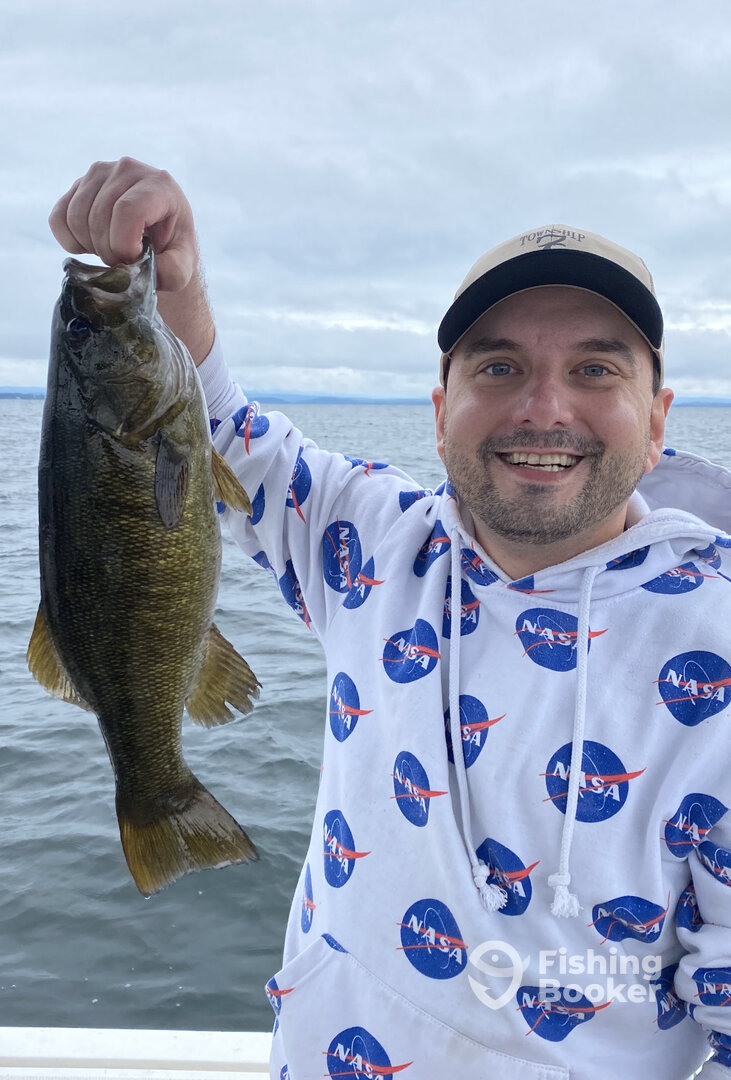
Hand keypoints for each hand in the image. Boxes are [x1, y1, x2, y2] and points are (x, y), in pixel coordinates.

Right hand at [49, 157, 197, 292]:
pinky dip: (70, 240)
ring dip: (90, 247)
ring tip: (110, 252)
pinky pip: (59, 218)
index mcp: (159, 185)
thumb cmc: (171, 250)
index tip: (133, 259)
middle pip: (99, 217)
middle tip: (123, 261)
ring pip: (76, 218)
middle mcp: (128, 169)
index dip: (124, 244)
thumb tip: (147, 270)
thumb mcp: (182, 266)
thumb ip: (172, 272)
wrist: (157, 237)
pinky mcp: (78, 185)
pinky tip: (90, 245)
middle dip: (108, 251)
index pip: (127, 211)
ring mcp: (99, 172)